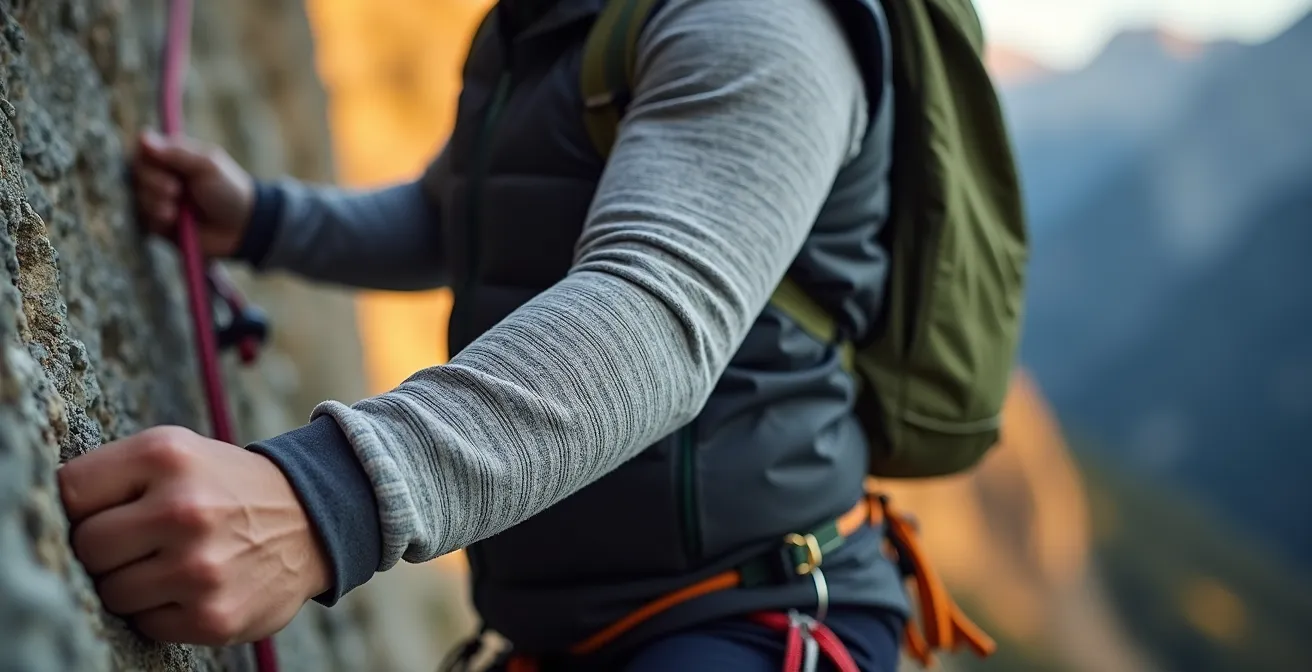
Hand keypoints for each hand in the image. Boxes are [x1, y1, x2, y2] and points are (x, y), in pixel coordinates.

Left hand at [58, 426, 330, 645]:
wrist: (312, 522)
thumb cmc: (227, 488)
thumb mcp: (179, 452)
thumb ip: (114, 473)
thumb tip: (52, 517)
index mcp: (166, 455)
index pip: (71, 492)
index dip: (87, 506)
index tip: (113, 508)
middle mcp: (183, 509)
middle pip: (87, 547)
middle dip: (110, 547)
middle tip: (147, 539)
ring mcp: (198, 568)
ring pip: (111, 591)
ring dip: (134, 582)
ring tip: (174, 561)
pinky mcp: (212, 616)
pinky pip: (146, 623)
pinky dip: (162, 609)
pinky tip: (194, 586)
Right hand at [132, 130, 255, 256]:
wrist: (242, 228)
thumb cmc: (228, 190)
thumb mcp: (207, 166)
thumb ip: (176, 153)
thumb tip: (142, 137)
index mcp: (173, 157)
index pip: (142, 149)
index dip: (144, 155)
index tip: (156, 161)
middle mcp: (161, 176)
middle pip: (135, 172)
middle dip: (152, 182)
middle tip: (175, 190)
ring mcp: (158, 200)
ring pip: (136, 196)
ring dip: (154, 201)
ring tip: (175, 210)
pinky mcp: (159, 224)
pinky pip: (142, 218)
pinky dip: (155, 218)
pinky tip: (173, 220)